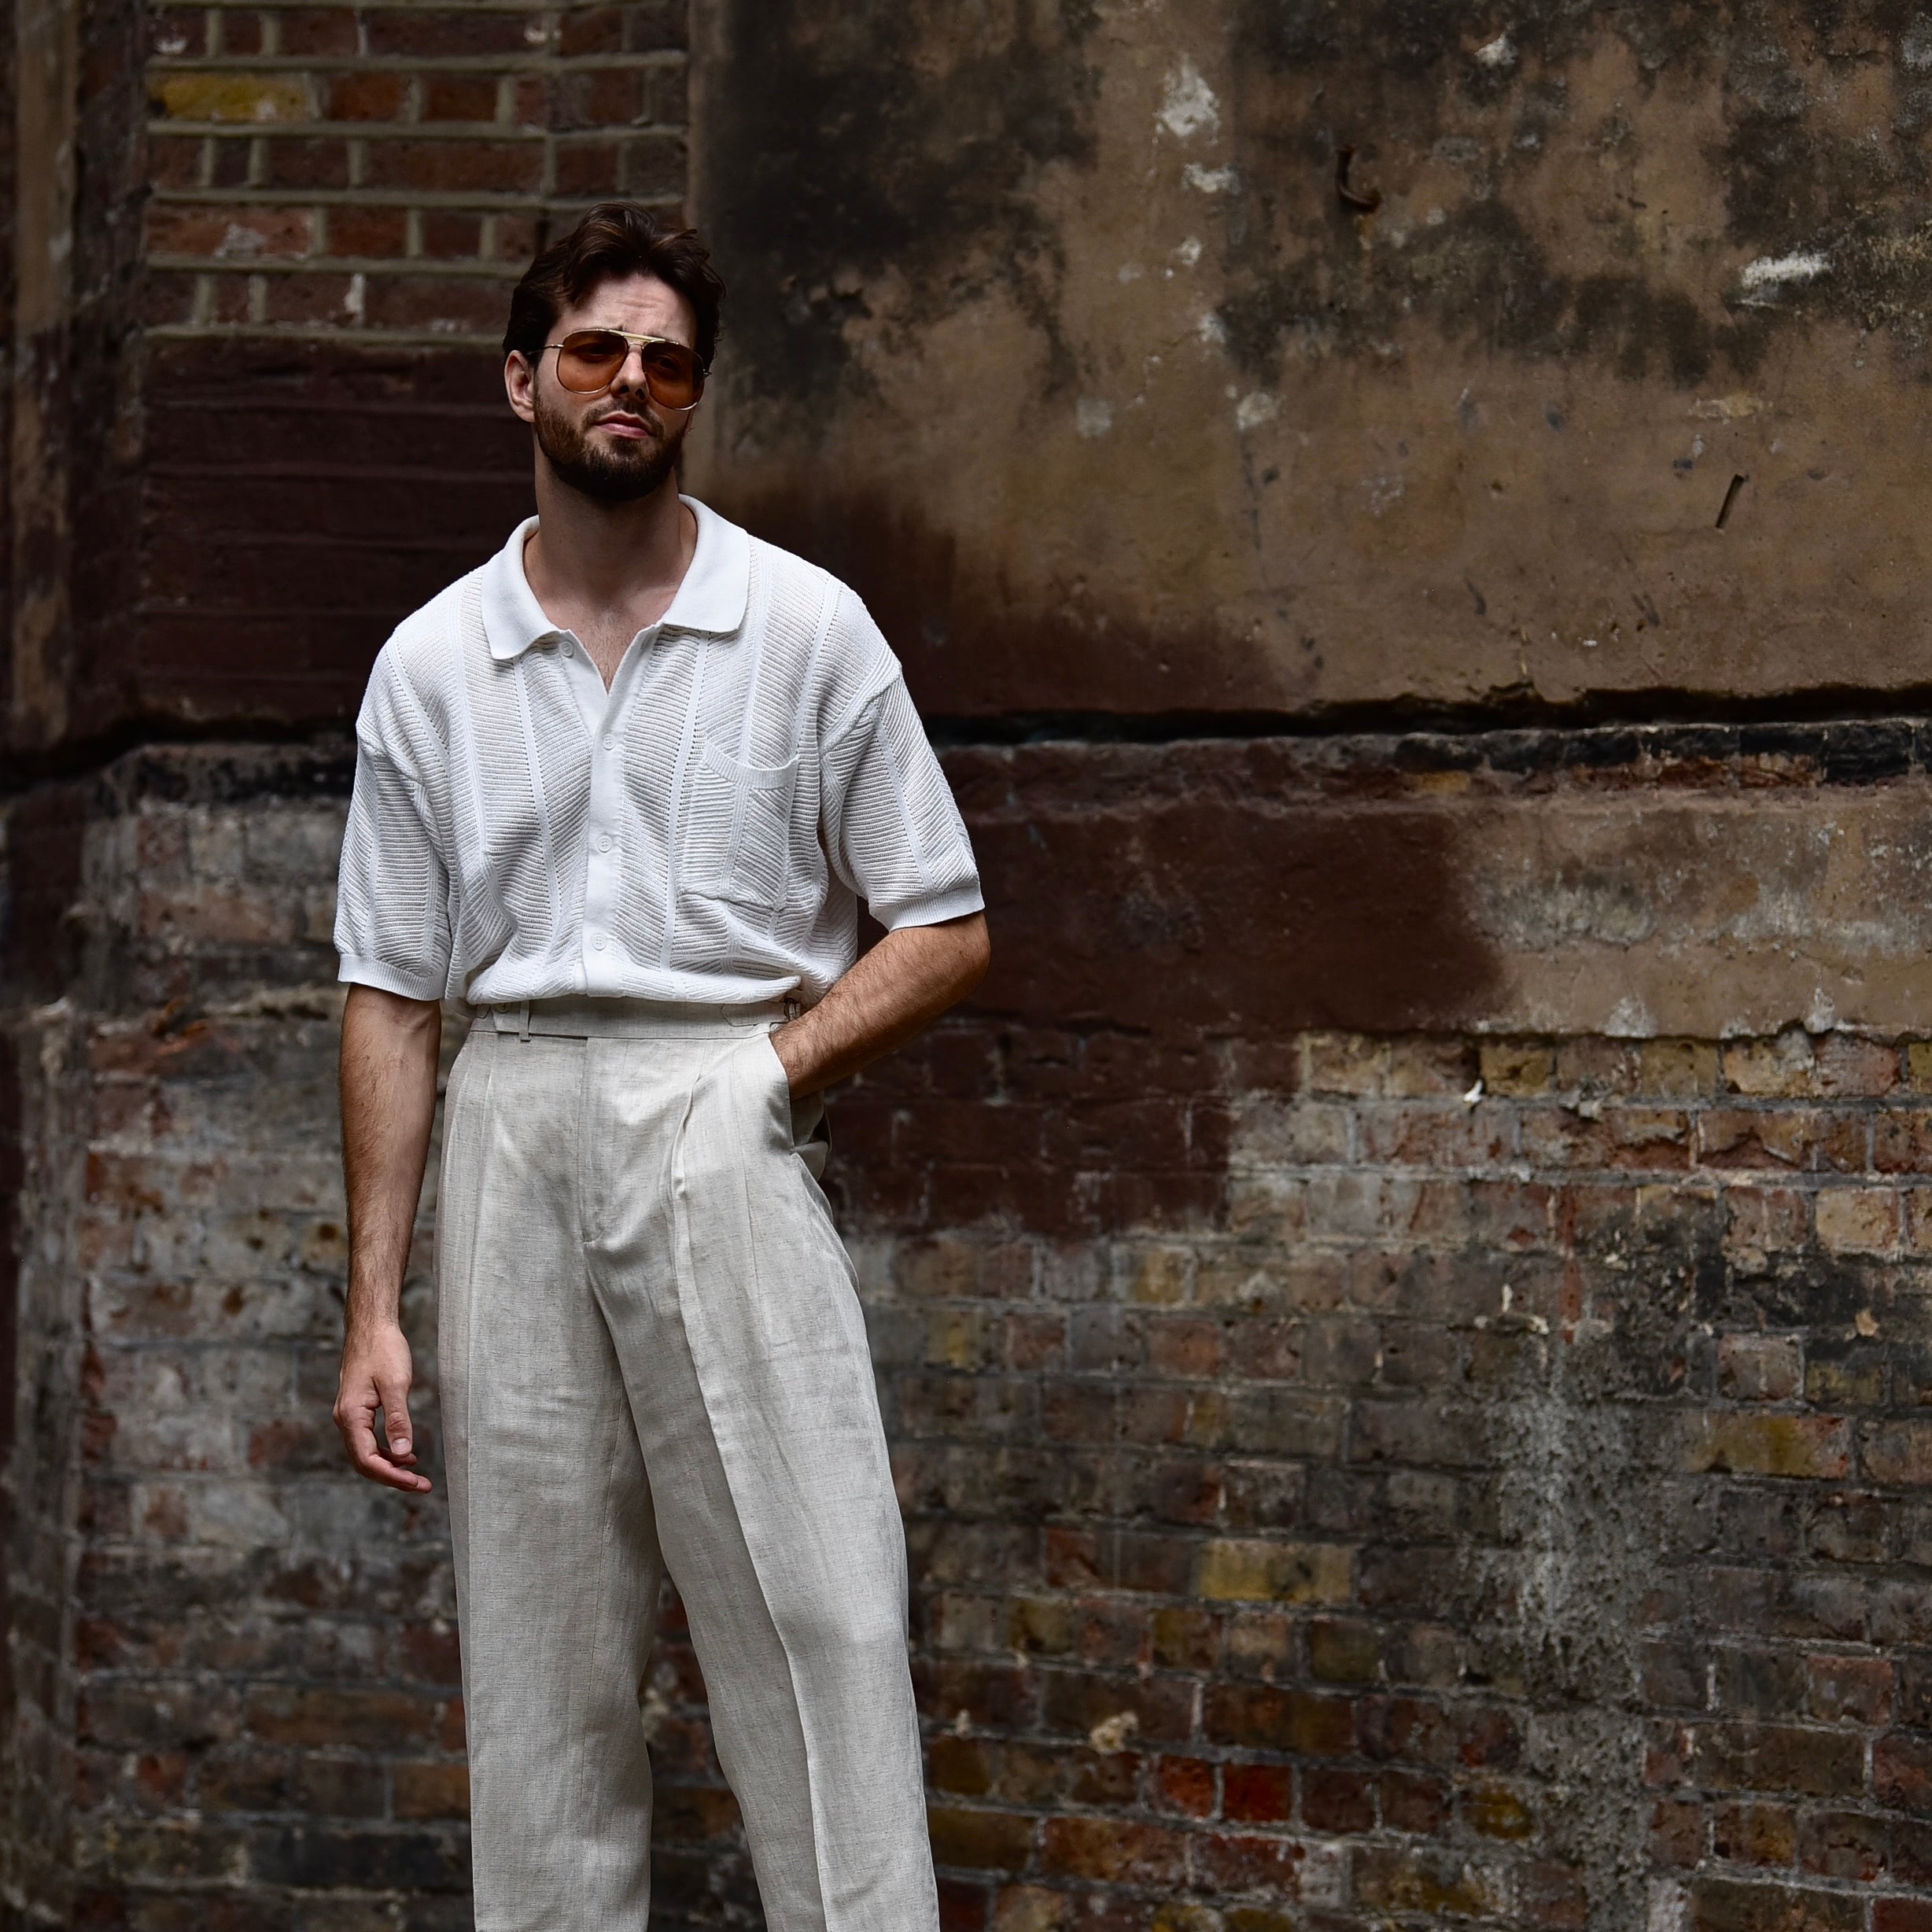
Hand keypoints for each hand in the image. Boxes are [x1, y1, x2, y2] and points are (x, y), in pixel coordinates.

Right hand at [334, 1319, 431, 1492]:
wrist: (370, 1326)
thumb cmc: (383, 1350)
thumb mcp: (395, 1384)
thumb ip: (398, 1420)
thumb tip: (402, 1455)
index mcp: (351, 1416)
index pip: (367, 1460)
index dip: (392, 1476)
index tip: (416, 1484)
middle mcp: (345, 1419)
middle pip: (364, 1462)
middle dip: (392, 1477)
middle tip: (422, 1486)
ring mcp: (349, 1415)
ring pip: (365, 1453)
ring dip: (389, 1466)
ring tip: (416, 1474)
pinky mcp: (357, 1409)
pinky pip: (367, 1440)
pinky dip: (385, 1451)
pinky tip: (405, 1453)